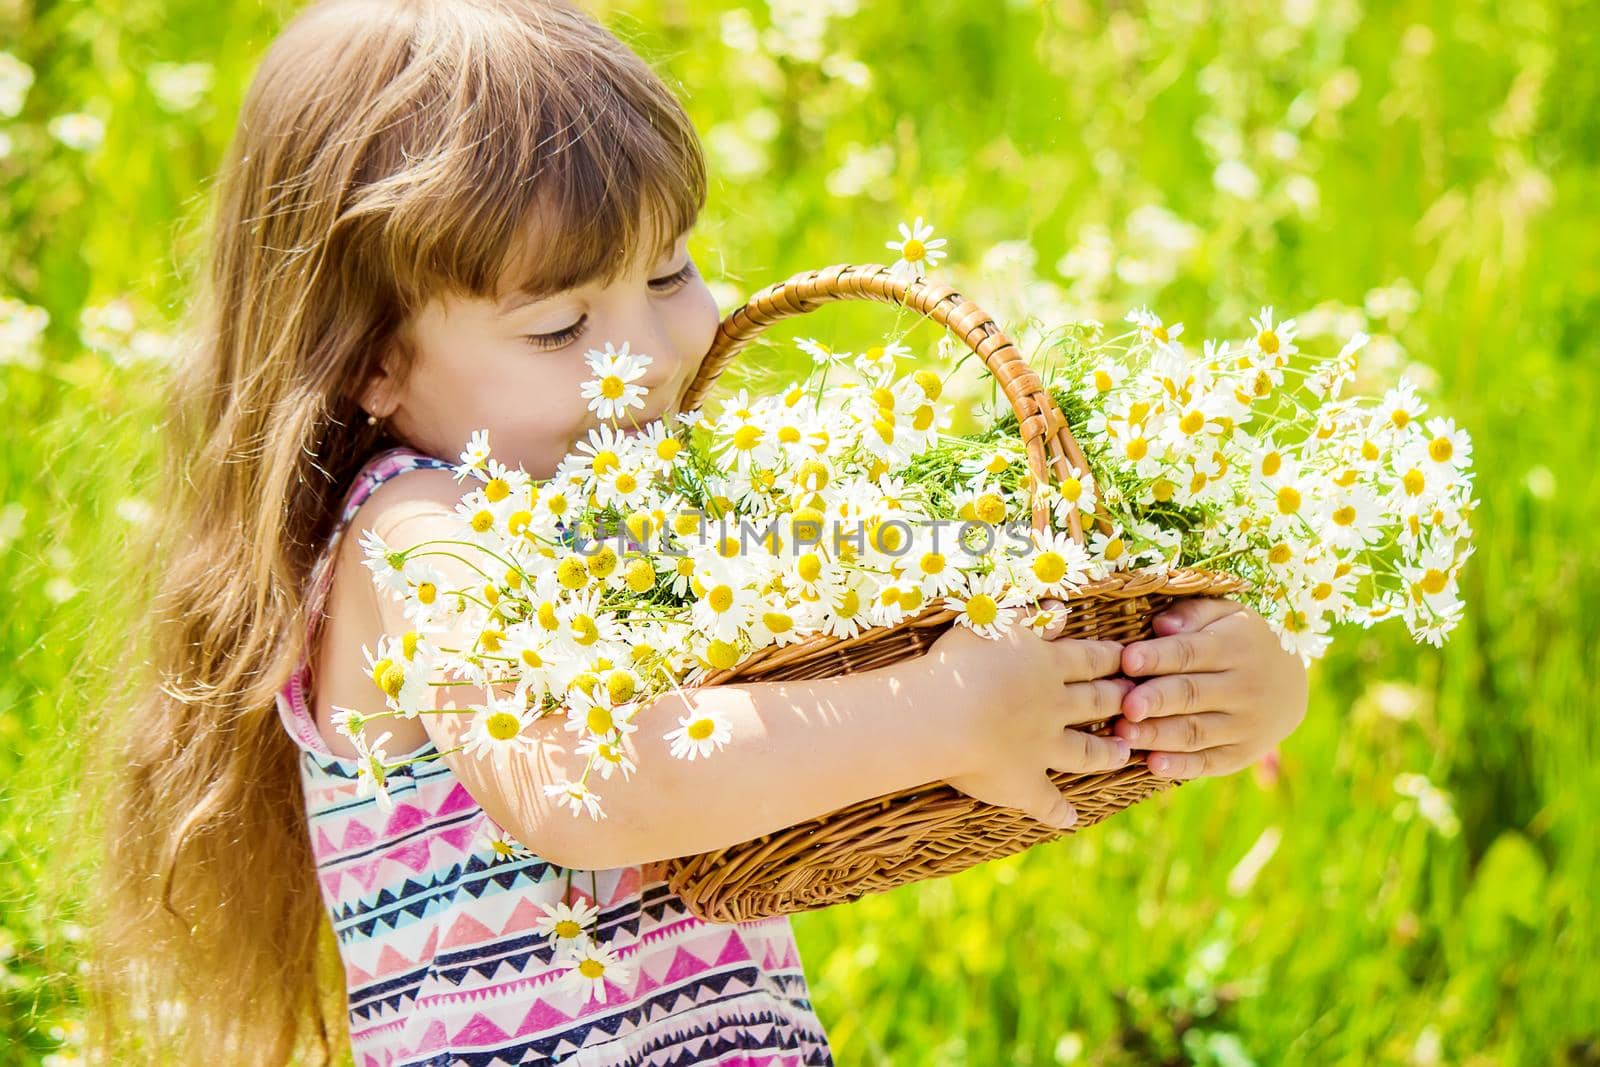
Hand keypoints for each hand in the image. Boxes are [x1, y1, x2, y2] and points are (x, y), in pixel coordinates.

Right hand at [927, 612, 1133, 829]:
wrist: (944, 714)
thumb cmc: (961, 661)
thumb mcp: (994, 624)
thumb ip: (1028, 617)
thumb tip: (1060, 609)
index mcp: (1046, 666)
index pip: (1091, 660)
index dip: (1111, 659)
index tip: (1129, 659)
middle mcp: (1054, 706)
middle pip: (1097, 702)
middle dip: (1120, 700)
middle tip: (1138, 701)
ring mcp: (1044, 747)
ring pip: (1087, 751)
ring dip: (1106, 753)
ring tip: (1122, 755)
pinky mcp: (1024, 781)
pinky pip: (1046, 800)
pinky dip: (1058, 811)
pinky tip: (1069, 819)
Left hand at [1109, 597, 1307, 779]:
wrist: (1291, 687)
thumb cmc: (1241, 641)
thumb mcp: (1226, 615)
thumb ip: (1192, 614)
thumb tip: (1161, 625)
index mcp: (1234, 647)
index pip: (1190, 652)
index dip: (1158, 657)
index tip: (1127, 659)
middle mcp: (1242, 688)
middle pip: (1191, 694)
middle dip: (1156, 700)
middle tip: (1124, 705)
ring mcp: (1244, 725)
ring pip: (1195, 731)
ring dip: (1158, 735)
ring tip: (1124, 735)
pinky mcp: (1240, 754)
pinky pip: (1208, 762)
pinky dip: (1180, 766)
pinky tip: (1153, 764)